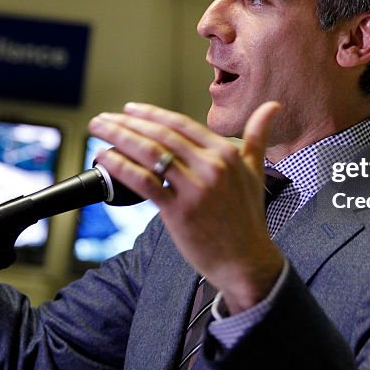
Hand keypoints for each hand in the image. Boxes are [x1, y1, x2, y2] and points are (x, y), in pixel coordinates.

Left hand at [89, 101, 282, 313]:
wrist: (247, 261)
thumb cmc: (248, 219)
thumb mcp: (255, 170)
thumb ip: (259, 135)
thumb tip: (272, 107)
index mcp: (227, 153)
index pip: (180, 124)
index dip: (151, 114)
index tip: (129, 110)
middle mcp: (211, 166)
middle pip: (160, 135)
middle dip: (127, 122)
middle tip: (104, 118)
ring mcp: (195, 188)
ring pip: (149, 153)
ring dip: (119, 137)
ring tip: (98, 130)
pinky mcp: (180, 211)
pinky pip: (144, 182)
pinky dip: (121, 166)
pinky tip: (105, 158)